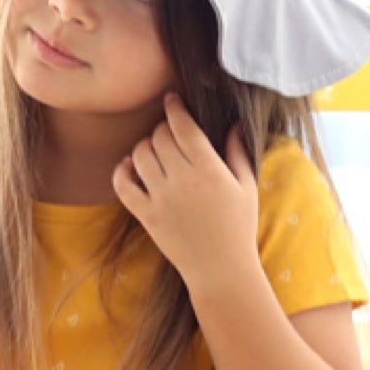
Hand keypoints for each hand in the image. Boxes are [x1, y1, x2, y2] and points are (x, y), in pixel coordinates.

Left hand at [111, 91, 259, 295]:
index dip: (174, 108)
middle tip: (169, 132)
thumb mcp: (247, 187)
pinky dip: (122, 171)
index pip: (183, 126)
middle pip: (160, 137)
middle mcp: (182, 181)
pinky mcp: (147, 216)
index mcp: (210, 170)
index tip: (171, 99)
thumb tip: (235, 123)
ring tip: (154, 150)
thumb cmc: (239, 228)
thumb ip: (238, 152)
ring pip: (141, 155)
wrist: (221, 270)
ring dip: (144, 146)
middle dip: (163, 129)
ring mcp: (161, 199)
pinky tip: (130, 166)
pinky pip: (123, 185)